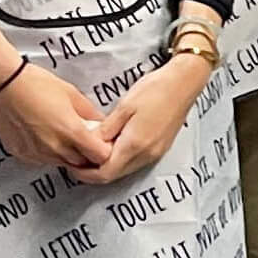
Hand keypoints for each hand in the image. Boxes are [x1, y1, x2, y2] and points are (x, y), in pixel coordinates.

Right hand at [0, 61, 113, 172]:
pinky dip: (49, 153)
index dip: (105, 150)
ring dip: (68, 154)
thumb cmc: (37, 84)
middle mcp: (54, 147)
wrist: (5, 85)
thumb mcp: (73, 95)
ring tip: (64, 135)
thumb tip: (102, 124)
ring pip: (62, 163)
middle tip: (86, 139)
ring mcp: (37, 153)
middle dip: (87, 154)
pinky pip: (42, 160)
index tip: (103, 143)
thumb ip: (90, 114)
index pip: (100, 156)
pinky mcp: (22, 154)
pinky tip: (46, 136)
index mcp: (71, 131)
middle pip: (82, 163)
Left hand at [68, 56, 207, 184]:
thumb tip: (88, 144)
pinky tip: (114, 145)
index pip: (104, 174)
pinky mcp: (161, 148)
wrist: (185, 82)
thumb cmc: (155, 89)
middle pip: (113, 176)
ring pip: (124, 170)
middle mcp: (146, 155)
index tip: (71, 163)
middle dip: (93, 171)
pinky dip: (121, 159)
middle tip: (78, 157)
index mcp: (134, 145)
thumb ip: (106, 130)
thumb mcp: (124, 106)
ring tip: (93, 150)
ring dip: (107, 166)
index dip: (84, 173)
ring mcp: (155, 153)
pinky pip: (135, 162)